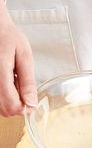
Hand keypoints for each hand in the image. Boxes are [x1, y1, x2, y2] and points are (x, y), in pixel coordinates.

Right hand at [0, 0, 36, 116]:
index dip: (25, 107)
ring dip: (10, 100)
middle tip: (22, 86)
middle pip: (5, 110)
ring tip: (13, 81)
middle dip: (18, 103)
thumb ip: (27, 82)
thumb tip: (32, 103)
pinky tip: (6, 82)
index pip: (12, 106)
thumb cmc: (8, 38)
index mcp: (0, 73)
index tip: (31, 99)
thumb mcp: (24, 56)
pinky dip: (3, 95)